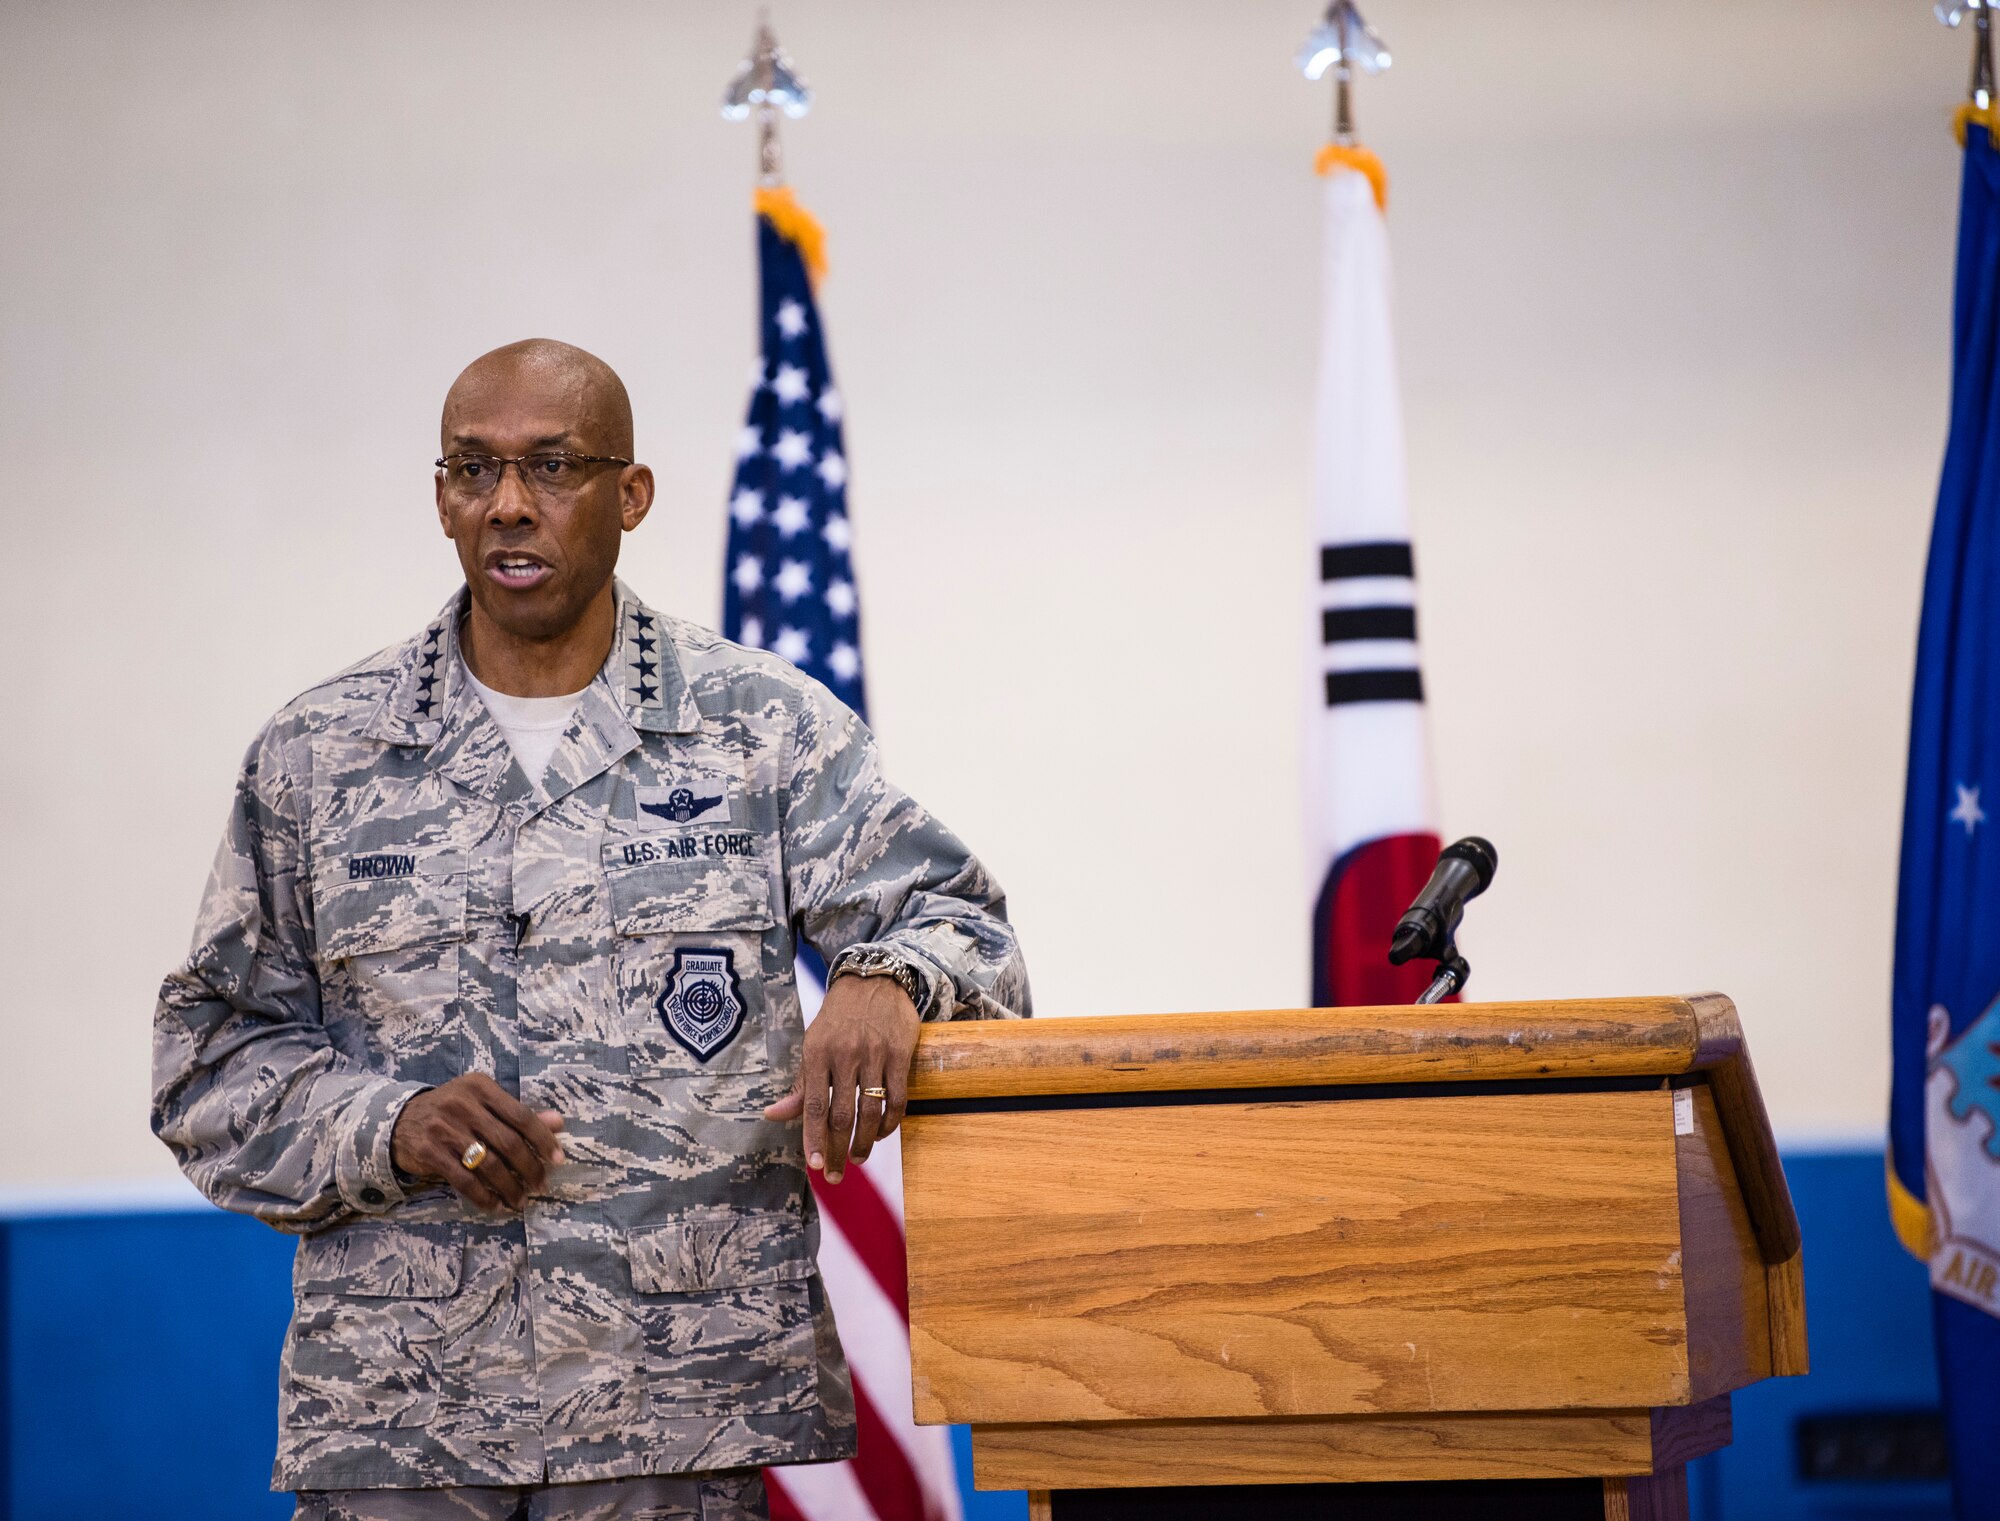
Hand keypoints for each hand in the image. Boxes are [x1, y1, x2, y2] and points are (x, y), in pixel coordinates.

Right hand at [390, 1073, 564, 1212]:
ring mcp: (443, 1128)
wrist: (400, 1120)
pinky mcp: (429, 1152)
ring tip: (520, 1200)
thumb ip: (518, 1114)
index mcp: (480, 1087)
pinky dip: (483, 1196)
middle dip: (528, 1168)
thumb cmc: (452, 1111)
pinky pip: (463, 1180)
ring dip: (509, 1186)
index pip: (520, 1115)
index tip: (558, 1160)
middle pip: (507, 1142)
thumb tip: (558, 1123)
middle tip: (540, 1185)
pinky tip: (494, 1204)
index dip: (542, 1139)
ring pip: (487, 1164)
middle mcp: (462, 1104)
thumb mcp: (483, 1103)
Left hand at [764, 973, 918, 1182]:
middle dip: (837, 1150)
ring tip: (858, 1158)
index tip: (815, 1165)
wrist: (874, 980)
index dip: (812, 1138)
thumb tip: (772, 1116)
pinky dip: (889, 1123)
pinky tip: (881, 1134)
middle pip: (841, 1115)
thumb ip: (800, 1085)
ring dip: (864, 1142)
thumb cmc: (838, 1019)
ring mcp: (875, 1054)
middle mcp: (845, 1054)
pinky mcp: (900, 1054)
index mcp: (817, 1052)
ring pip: (870, 1111)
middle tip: (836, 1175)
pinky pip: (897, 1098)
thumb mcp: (813, 1045)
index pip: (812, 1105)